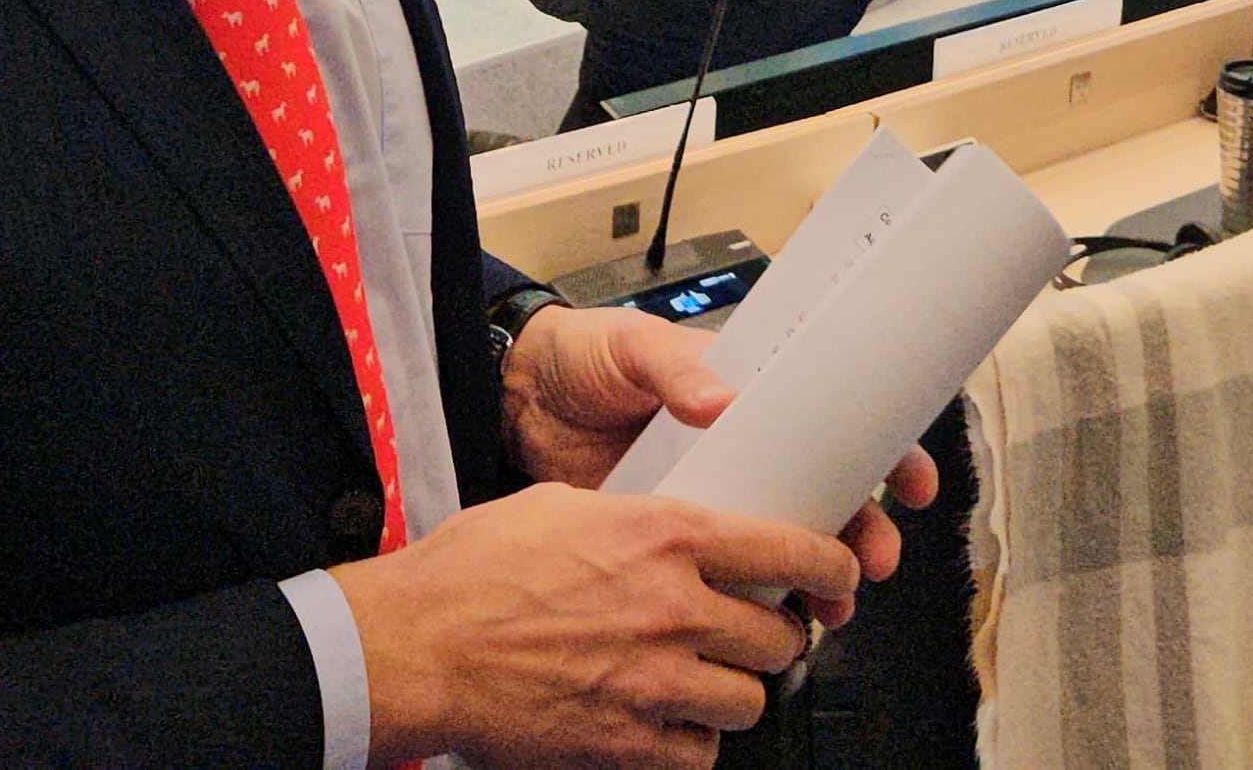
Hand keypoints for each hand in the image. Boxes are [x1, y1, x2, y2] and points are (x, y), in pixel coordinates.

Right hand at [336, 484, 853, 767]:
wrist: (413, 646)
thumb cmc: (473, 571)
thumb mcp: (566, 506)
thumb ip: (640, 520)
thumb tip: (680, 530)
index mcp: (666, 536)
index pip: (793, 552)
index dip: (833, 567)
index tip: (839, 575)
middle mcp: (672, 609)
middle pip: (781, 637)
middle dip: (776, 637)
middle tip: (754, 633)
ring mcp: (652, 683)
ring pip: (749, 701)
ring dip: (734, 693)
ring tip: (704, 680)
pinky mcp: (624, 744)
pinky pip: (698, 756)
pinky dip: (690, 744)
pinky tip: (664, 724)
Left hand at [504, 304, 941, 623]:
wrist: (518, 398)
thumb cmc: (585, 356)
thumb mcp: (634, 346)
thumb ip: (673, 369)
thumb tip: (719, 399)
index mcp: (752, 394)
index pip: (837, 420)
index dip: (885, 451)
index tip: (912, 481)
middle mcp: (745, 448)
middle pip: (826, 495)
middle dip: (861, 532)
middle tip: (871, 562)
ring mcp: (713, 496)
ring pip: (784, 544)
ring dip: (817, 578)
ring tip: (830, 610)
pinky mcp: (675, 539)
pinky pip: (727, 574)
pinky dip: (755, 599)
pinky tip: (770, 622)